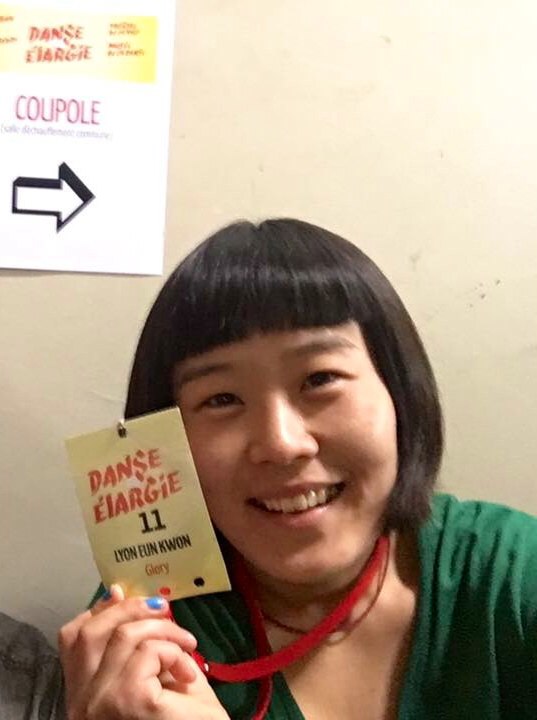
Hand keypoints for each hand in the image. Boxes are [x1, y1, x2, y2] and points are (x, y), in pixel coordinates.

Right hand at [59, 586, 229, 719]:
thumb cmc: (181, 715)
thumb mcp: (152, 670)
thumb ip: (132, 641)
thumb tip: (114, 592)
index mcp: (84, 696)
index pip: (73, 641)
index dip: (98, 610)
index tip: (123, 595)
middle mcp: (81, 703)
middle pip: (89, 633)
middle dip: (128, 609)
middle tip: (163, 610)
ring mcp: (100, 703)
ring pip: (123, 636)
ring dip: (164, 631)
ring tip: (187, 648)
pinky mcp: (128, 699)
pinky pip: (150, 651)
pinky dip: (175, 652)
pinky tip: (189, 675)